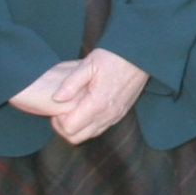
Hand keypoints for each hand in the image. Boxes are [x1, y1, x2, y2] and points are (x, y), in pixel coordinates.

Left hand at [14, 48, 150, 145]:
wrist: (139, 58)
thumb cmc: (113, 57)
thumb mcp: (89, 64)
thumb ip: (71, 82)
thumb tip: (56, 98)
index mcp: (96, 104)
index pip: (70, 128)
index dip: (58, 121)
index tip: (57, 107)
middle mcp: (106, 115)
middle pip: (77, 137)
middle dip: (64, 127)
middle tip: (60, 111)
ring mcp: (114, 117)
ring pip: (89, 135)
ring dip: (77, 127)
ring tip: (72, 109)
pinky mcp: (119, 114)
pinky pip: (100, 128)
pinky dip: (89, 125)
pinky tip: (85, 109)